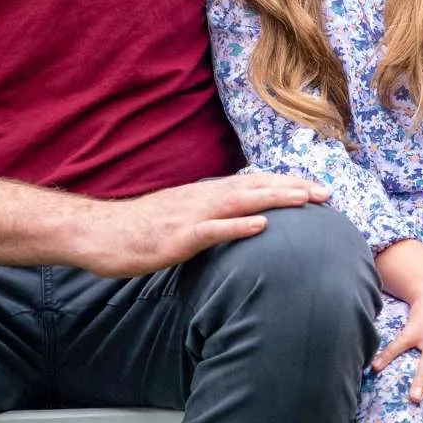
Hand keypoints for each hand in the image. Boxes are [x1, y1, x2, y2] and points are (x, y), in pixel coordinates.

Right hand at [90, 173, 329, 276]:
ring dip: (275, 198)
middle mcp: (200, 199)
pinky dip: (238, 226)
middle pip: (254, 188)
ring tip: (305, 199)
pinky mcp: (177, 238)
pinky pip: (212, 231)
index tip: (313, 188)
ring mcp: (189, 216)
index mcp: (202, 195)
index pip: (251, 185)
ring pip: (239, 202)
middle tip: (326, 193)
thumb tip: (231, 220)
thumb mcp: (176, 219)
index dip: (284, 184)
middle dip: (291, 188)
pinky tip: (261, 225)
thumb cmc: (135, 230)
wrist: (96, 233)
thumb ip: (204, 217)